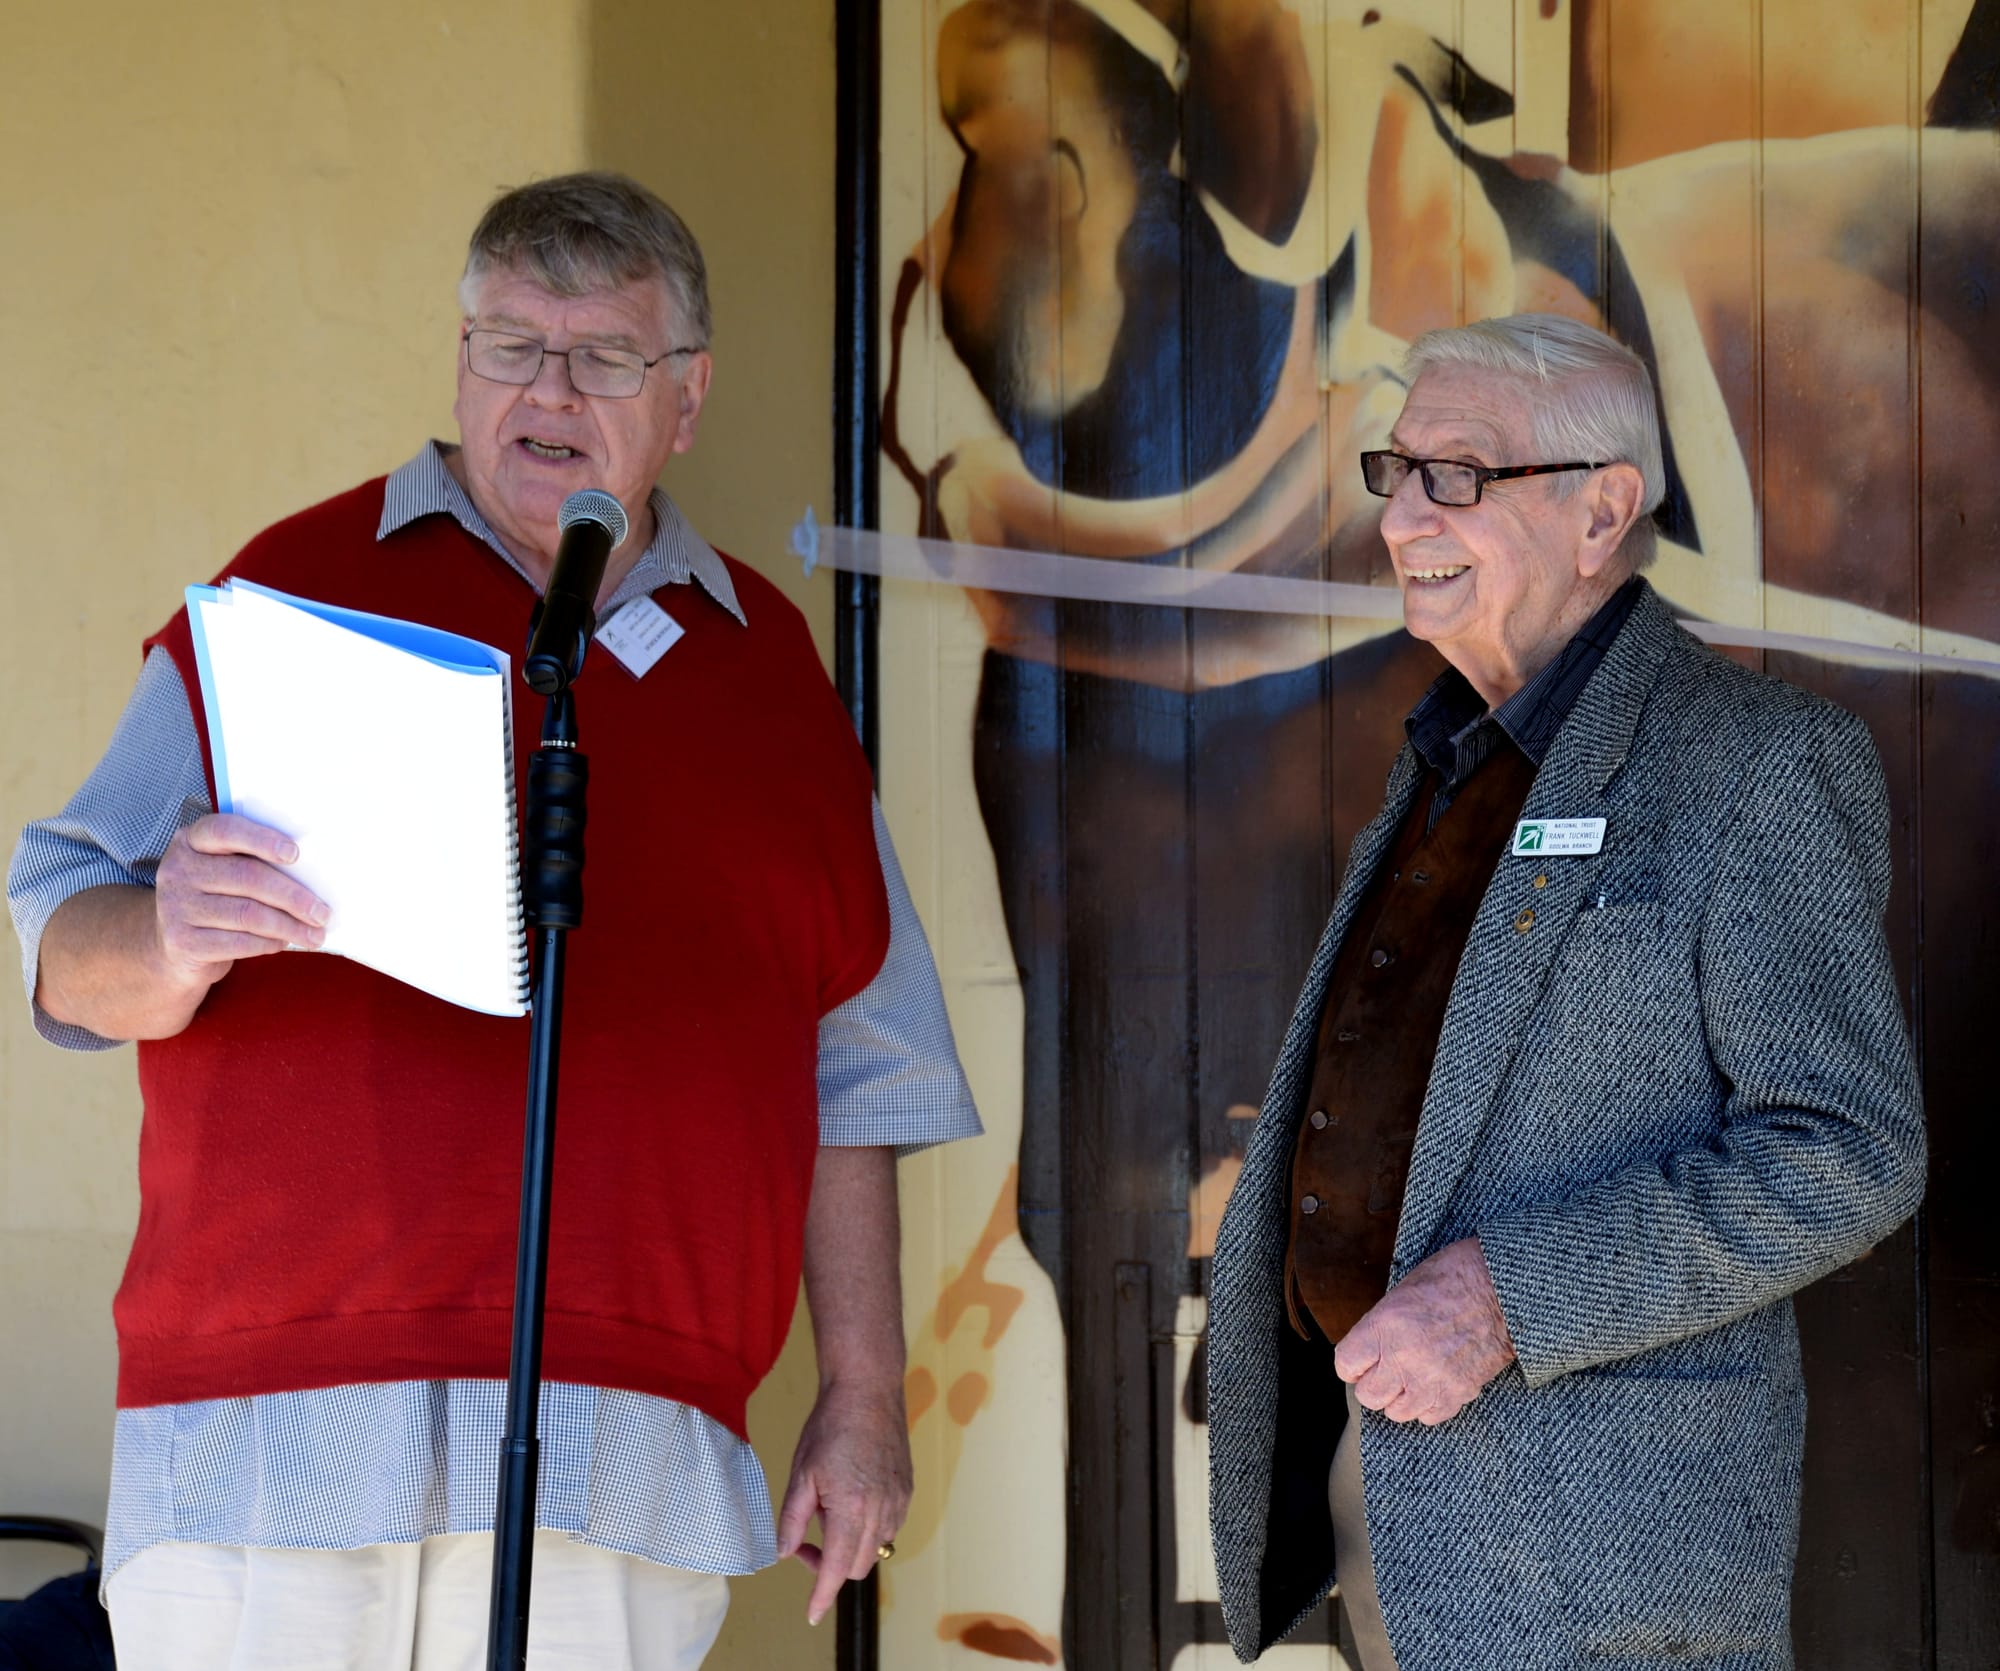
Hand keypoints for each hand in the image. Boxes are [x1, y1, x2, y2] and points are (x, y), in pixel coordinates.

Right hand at [152, 813, 328, 994]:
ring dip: (290, 926)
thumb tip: (314, 872)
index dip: (262, 840)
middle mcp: (178, 870)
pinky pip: (239, 942)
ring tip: (315, 933)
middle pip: (248, 877)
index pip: (225, 830)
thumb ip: (253, 861)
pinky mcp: (183, 941)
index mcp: (191, 841)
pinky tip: (284, 942)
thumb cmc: (214, 898)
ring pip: (248, 914)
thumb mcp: (223, 870)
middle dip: (293, 896)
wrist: (172, 945)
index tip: (295, 854)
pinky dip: (269, 943)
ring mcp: (176, 906)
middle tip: (322, 912)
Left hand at [775, 1379, 911, 1625]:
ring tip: (829, 1512)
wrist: (867, 1390)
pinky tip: (852, 1503)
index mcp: (851, 1508)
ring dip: (849, 1546)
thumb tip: (784, 1552)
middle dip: (828, 1565)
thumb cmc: (831, 1425)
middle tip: (805, 1540)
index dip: (822, 1595)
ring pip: (873, 1549)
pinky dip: (867, 1530)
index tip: (812, 1612)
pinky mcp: (906, 1491)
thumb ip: (792, 1519)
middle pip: (855, 1566)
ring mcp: (898, 1501)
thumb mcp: (801, 1472)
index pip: (836, 1568)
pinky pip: (888, 1528)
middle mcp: (881, 1510)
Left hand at [1333, 1236, 1515, 1424]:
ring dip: (1399, 1398)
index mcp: (1384, 1325)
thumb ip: (1380, 1328)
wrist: (1501, 1290)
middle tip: (1384, 1371)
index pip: (1346, 1364)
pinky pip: (1428, 1416)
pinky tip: (1432, 1385)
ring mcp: (1431, 1380)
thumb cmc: (1452, 1280)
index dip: (1352, 1364)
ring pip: (1396, 1412)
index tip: (1359, 1362)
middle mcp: (1403, 1357)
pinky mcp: (1458, 1394)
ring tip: (1410, 1379)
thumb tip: (1368, 1353)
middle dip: (1373, 1383)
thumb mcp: (1401, 1293)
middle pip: (1368, 1396)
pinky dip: (1427, 1405)